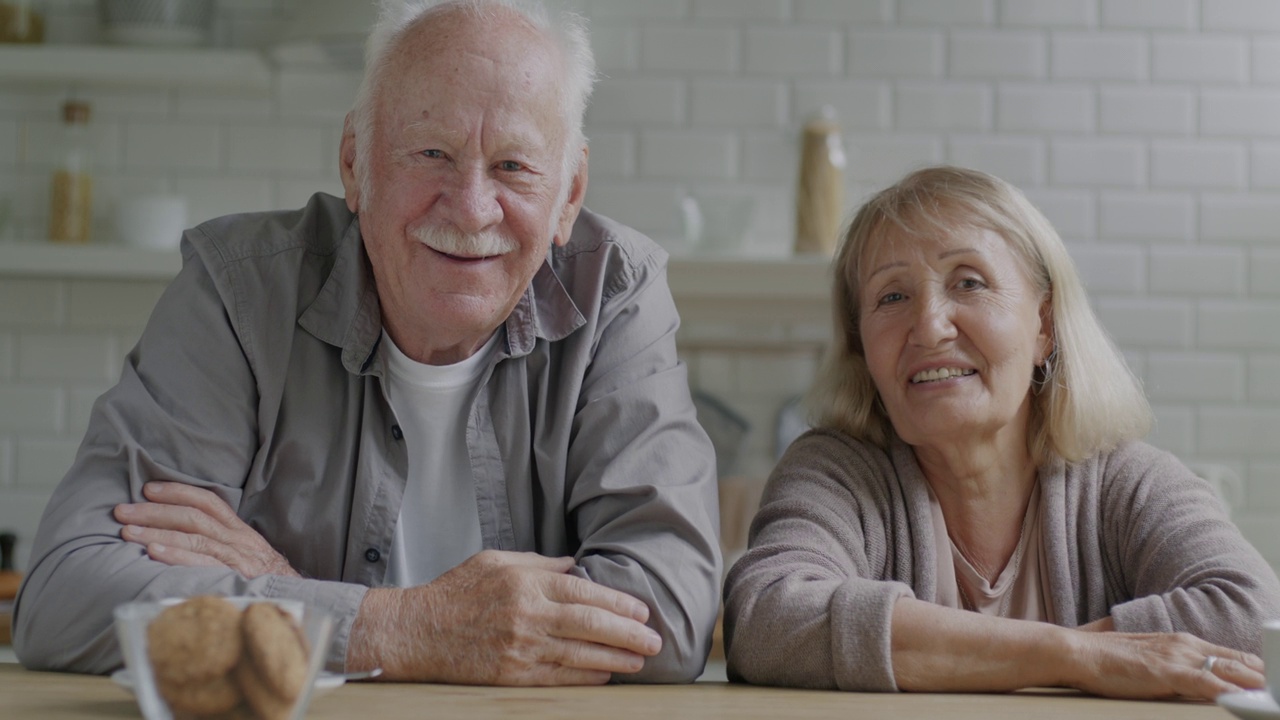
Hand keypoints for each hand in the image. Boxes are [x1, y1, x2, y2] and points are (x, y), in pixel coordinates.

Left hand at [114, 481, 300, 578]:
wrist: (298, 604)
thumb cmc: (263, 584)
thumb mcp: (247, 558)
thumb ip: (221, 546)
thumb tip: (182, 538)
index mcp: (240, 532)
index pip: (208, 502)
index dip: (178, 492)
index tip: (148, 489)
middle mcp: (239, 541)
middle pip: (194, 516)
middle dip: (155, 511)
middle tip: (122, 511)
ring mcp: (238, 559)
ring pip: (194, 536)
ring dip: (156, 530)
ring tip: (127, 532)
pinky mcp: (236, 578)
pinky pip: (203, 562)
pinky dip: (176, 554)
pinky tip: (152, 551)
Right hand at [348, 550, 661, 684]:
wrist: (417, 632)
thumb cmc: (456, 592)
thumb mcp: (496, 561)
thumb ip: (539, 562)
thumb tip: (576, 566)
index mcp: (525, 583)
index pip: (583, 592)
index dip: (617, 603)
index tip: (641, 611)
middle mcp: (526, 615)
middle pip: (588, 624)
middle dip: (627, 634)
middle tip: (655, 640)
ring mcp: (519, 648)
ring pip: (578, 654)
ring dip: (614, 658)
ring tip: (640, 661)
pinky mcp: (511, 675)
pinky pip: (557, 678)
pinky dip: (585, 678)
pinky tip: (606, 675)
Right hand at [1065, 629, 1264, 699]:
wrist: (1078, 651)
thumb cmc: (1106, 660)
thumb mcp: (1149, 659)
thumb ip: (1173, 667)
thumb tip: (1194, 683)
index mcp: (1182, 642)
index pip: (1233, 656)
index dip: (1258, 671)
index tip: (1274, 682)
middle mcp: (1186, 645)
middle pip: (1240, 661)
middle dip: (1265, 678)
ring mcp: (1178, 656)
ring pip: (1231, 670)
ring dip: (1257, 685)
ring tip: (1275, 697)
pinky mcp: (1167, 671)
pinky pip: (1207, 682)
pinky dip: (1230, 691)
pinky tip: (1243, 699)